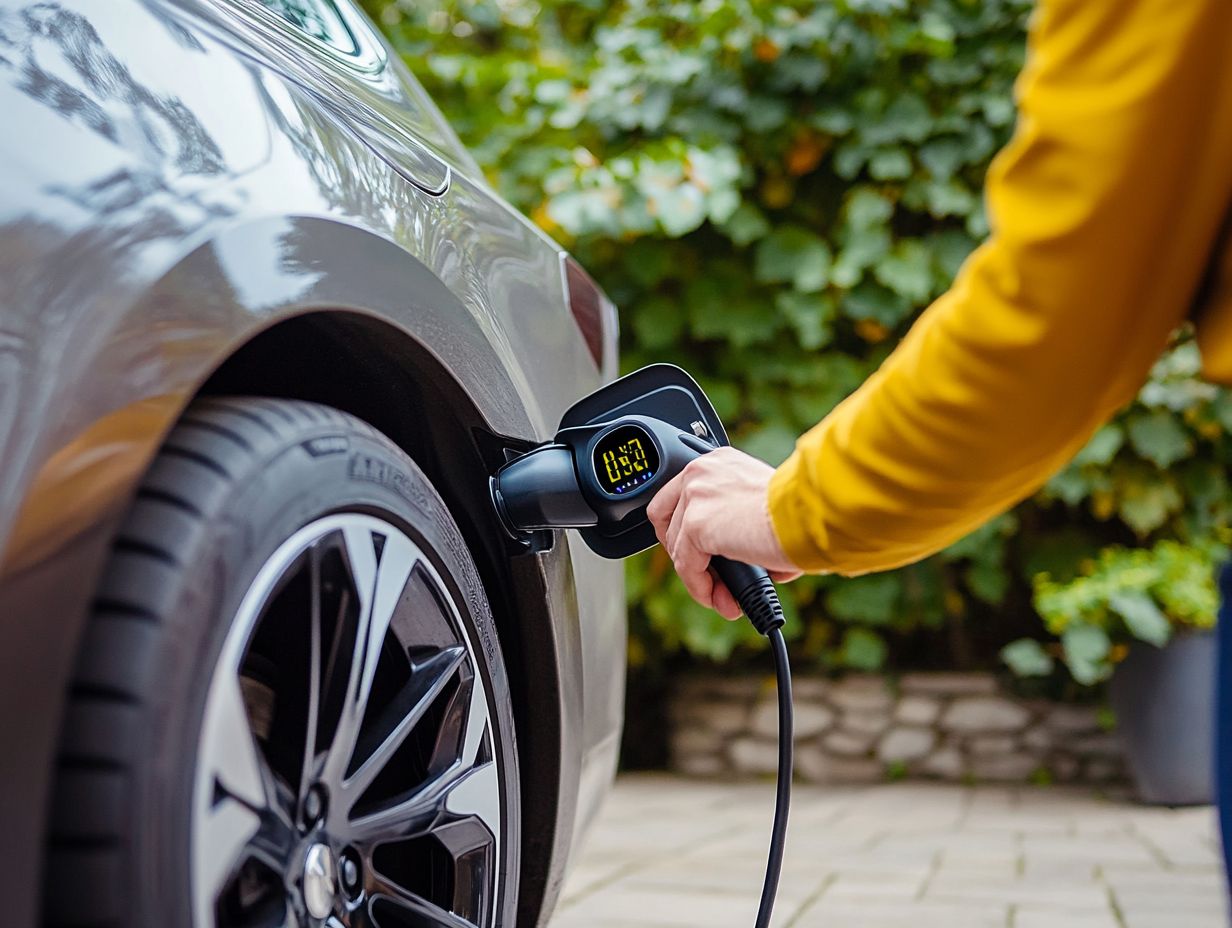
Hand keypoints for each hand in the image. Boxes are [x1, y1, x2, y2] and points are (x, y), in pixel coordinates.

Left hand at [646, 446, 801, 619]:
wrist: (812, 514)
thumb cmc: (804, 511)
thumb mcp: (762, 505)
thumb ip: (736, 518)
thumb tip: (730, 554)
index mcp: (718, 463)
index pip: (679, 494)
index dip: (683, 529)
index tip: (700, 553)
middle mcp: (700, 472)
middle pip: (667, 521)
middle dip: (685, 556)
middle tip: (707, 579)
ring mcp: (695, 497)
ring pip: (679, 550)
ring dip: (701, 581)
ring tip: (726, 599)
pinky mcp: (695, 525)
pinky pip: (686, 567)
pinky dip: (701, 588)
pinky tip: (723, 600)